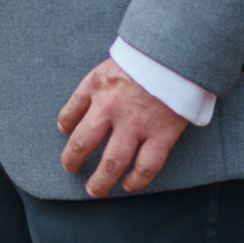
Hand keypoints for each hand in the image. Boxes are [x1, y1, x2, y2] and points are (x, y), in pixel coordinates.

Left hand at [58, 58, 189, 196]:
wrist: (179, 53)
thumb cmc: (147, 54)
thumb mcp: (113, 60)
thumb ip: (98, 82)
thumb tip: (81, 107)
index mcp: (98, 85)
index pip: (72, 110)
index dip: (65, 123)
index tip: (65, 131)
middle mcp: (111, 107)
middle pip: (83, 142)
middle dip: (72, 159)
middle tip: (70, 168)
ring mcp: (136, 123)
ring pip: (112, 162)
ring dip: (100, 180)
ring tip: (94, 190)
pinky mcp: (162, 134)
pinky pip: (146, 165)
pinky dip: (136, 179)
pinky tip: (129, 185)